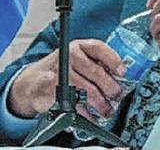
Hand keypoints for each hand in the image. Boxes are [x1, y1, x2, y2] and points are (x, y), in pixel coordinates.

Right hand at [8, 39, 124, 119]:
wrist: (32, 82)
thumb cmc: (62, 69)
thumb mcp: (78, 58)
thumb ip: (96, 62)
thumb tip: (119, 74)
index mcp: (78, 46)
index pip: (99, 48)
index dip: (113, 60)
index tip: (123, 71)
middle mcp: (68, 57)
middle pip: (96, 72)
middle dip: (110, 87)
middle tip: (118, 96)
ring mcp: (59, 73)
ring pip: (86, 90)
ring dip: (100, 103)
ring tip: (107, 110)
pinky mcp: (51, 90)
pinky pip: (73, 103)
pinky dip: (85, 113)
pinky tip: (92, 117)